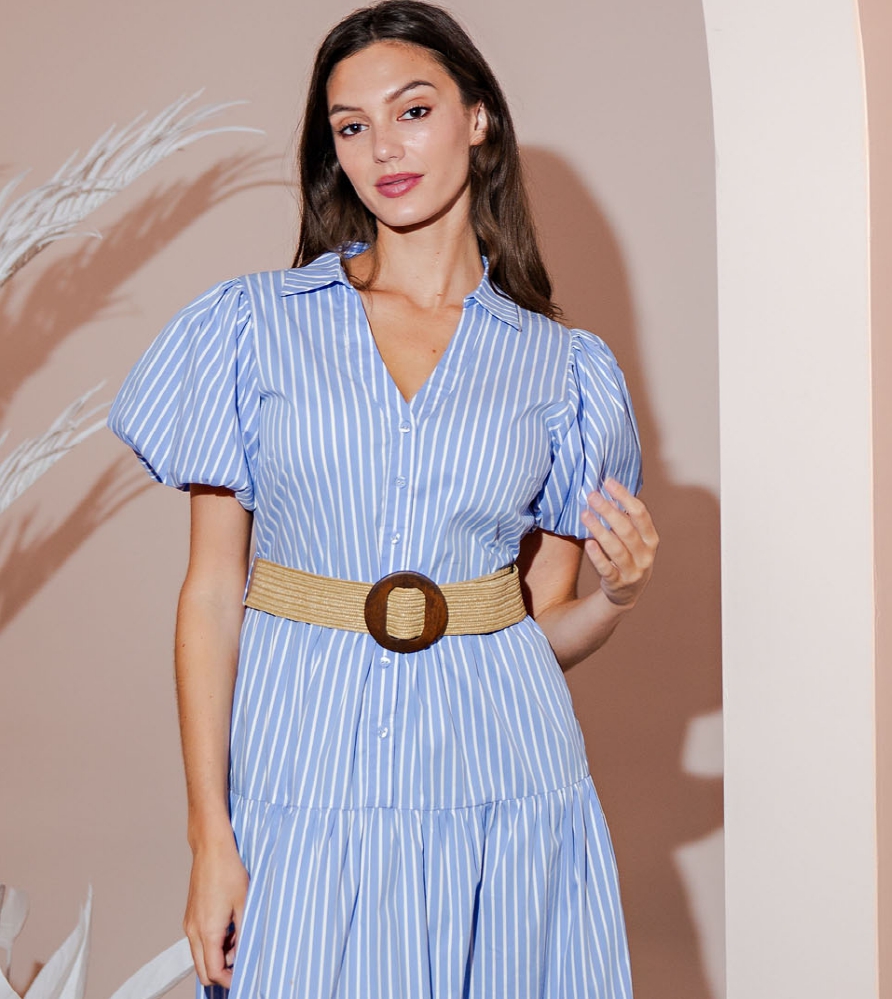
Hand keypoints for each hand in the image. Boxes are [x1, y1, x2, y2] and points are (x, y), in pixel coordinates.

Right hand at [183, 836, 248, 987]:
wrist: (211, 848)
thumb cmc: (229, 871)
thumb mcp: (244, 903)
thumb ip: (244, 933)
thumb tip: (244, 955)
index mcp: (207, 931)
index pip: (213, 972)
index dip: (229, 980)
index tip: (243, 977)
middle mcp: (193, 931)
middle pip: (202, 971)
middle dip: (222, 972)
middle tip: (242, 961)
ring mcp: (189, 924)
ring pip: (200, 956)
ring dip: (218, 956)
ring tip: (239, 936)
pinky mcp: (190, 917)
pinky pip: (199, 942)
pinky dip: (213, 944)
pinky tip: (229, 927)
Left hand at [580, 478, 658, 608]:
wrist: (625, 594)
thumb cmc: (628, 556)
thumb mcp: (632, 539)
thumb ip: (624, 519)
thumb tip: (607, 494)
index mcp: (650, 540)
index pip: (640, 514)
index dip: (625, 496)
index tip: (608, 481)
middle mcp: (645, 556)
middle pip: (627, 530)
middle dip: (609, 511)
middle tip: (592, 496)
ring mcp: (632, 571)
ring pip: (616, 548)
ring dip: (600, 530)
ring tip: (585, 515)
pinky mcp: (617, 584)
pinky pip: (607, 569)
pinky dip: (598, 556)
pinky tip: (588, 543)